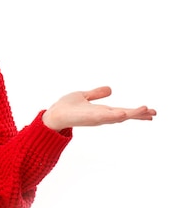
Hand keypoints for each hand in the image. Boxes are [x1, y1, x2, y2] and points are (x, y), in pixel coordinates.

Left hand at [42, 86, 156, 131]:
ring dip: (133, 114)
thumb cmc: (65, 107)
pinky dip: (115, 116)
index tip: (150, 111)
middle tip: (155, 113)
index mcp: (102, 111)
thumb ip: (96, 94)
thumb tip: (110, 89)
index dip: (136, 111)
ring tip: (147, 111)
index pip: (123, 111)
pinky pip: (105, 117)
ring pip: (119, 116)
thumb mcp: (83, 95)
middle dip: (139, 114)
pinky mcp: (90, 118)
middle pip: (125, 115)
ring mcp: (97, 118)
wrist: (52, 115)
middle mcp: (102, 116)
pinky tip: (124, 114)